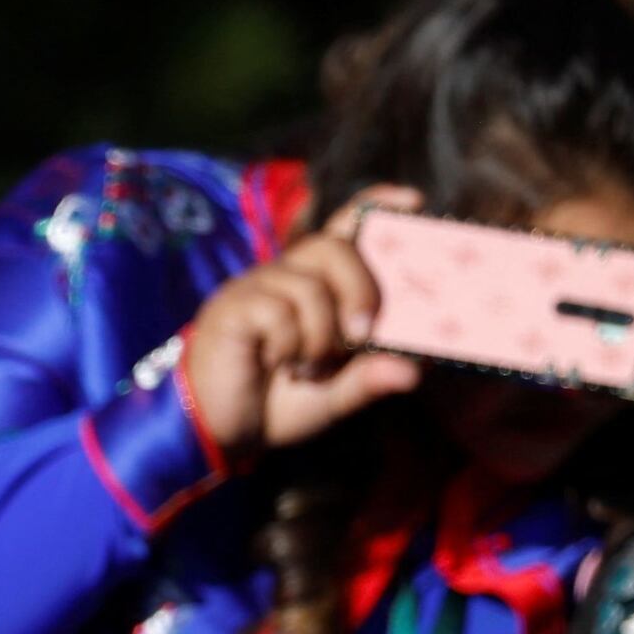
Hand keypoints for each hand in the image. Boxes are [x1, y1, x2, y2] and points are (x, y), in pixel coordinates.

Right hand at [177, 187, 426, 458]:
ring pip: (308, 285)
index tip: (413, 202)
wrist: (219, 432)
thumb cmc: (276, 404)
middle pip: (333, 247)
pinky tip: (277, 363)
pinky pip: (275, 310)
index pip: (345, 227)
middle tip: (362, 334)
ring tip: (308, 368)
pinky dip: (288, 344)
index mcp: (315, 285)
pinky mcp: (232, 308)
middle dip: (360, 289)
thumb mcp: (335, 396)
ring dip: (321, 335)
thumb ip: (371, 379)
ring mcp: (255, 289)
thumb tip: (414, 370)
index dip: (376, 206)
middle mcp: (286, 277)